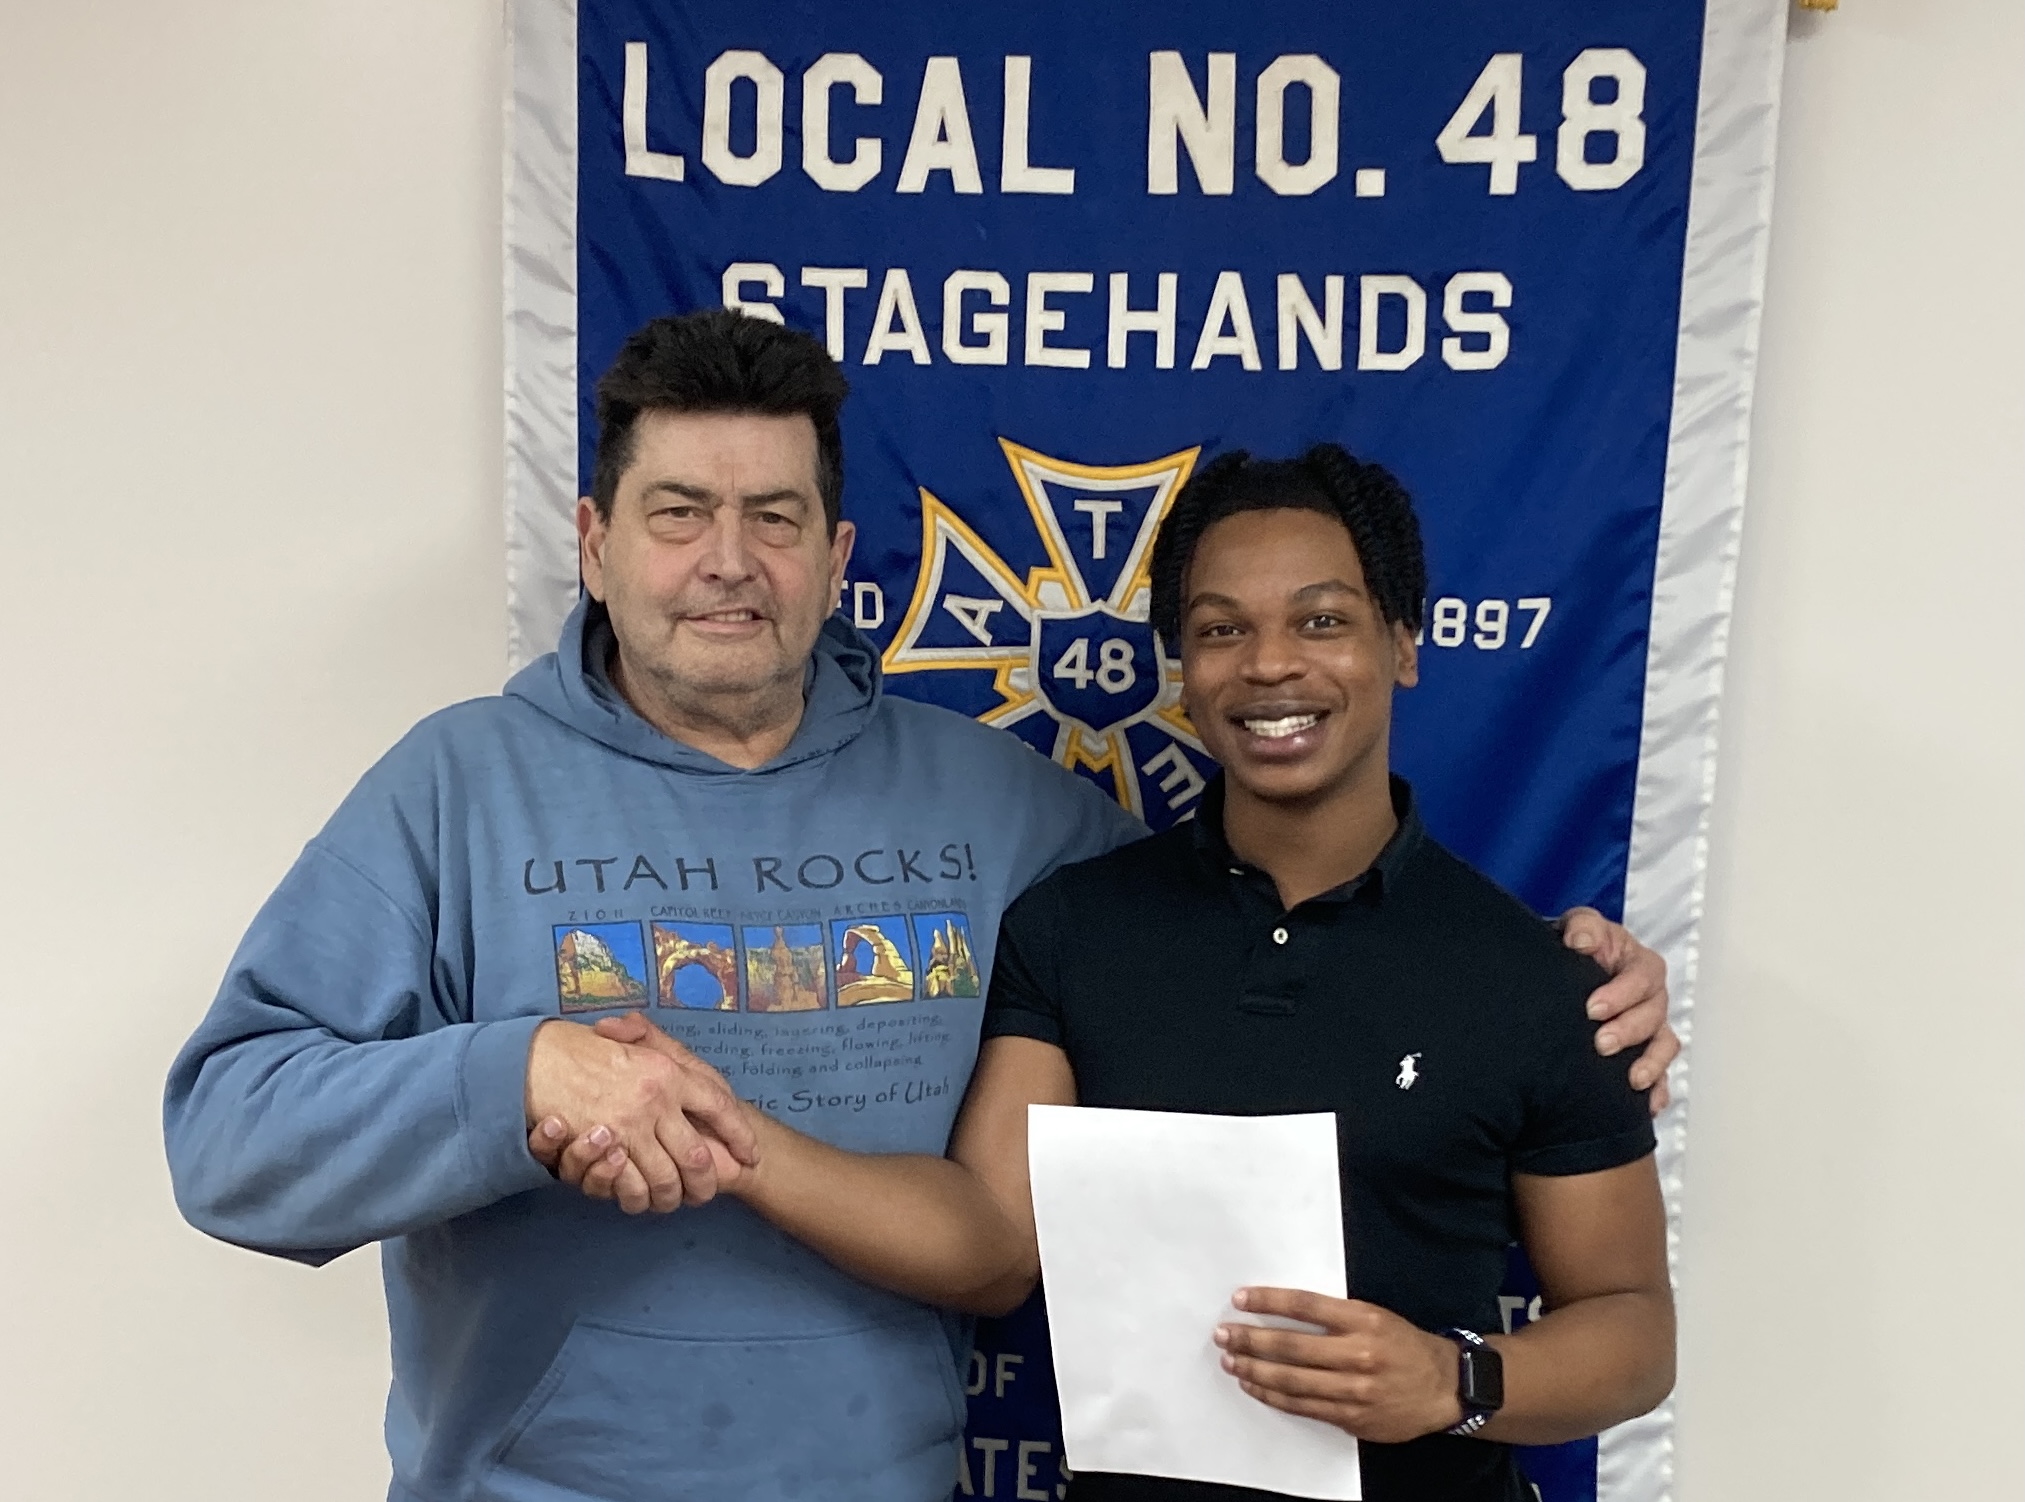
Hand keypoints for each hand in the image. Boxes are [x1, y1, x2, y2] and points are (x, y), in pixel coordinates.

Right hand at [523, 1014, 757, 1213]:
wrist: (538, 1055)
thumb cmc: (594, 1050)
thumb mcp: (637, 1041)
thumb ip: (667, 1050)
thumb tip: (703, 1082)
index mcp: (669, 1071)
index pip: (719, 1105)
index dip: (738, 1132)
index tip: (751, 1153)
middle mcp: (655, 1099)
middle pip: (696, 1156)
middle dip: (706, 1180)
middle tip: (709, 1189)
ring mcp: (628, 1127)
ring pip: (665, 1179)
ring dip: (673, 1196)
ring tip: (676, 1198)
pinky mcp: (601, 1150)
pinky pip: (630, 1187)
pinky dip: (639, 1198)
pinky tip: (644, 1197)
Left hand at [1215, 1288, 1461, 1443]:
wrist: (1444, 1388)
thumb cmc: (1404, 1345)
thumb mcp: (1375, 1316)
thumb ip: (1334, 1315)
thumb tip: (1282, 1312)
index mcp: (1363, 1320)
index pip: (1304, 1306)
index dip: (1268, 1301)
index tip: (1240, 1298)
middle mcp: (1357, 1354)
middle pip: (1291, 1346)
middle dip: (1250, 1339)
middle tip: (1223, 1333)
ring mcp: (1353, 1390)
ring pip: (1291, 1380)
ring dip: (1254, 1369)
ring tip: (1230, 1360)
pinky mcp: (1351, 1417)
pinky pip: (1302, 1406)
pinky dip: (1273, 1395)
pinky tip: (1255, 1385)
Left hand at [1559, 907, 1679, 1112]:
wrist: (1570, 969)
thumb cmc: (1581, 947)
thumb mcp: (1579, 927)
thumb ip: (1582, 927)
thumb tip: (1582, 941)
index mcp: (1639, 964)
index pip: (1642, 977)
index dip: (1621, 994)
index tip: (1593, 1008)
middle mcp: (1650, 996)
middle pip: (1653, 1015)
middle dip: (1630, 1031)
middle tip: (1602, 1043)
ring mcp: (1650, 1026)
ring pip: (1663, 1045)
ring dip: (1651, 1063)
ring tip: (1633, 1079)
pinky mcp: (1645, 1051)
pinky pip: (1661, 1073)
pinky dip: (1658, 1089)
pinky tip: (1650, 1104)